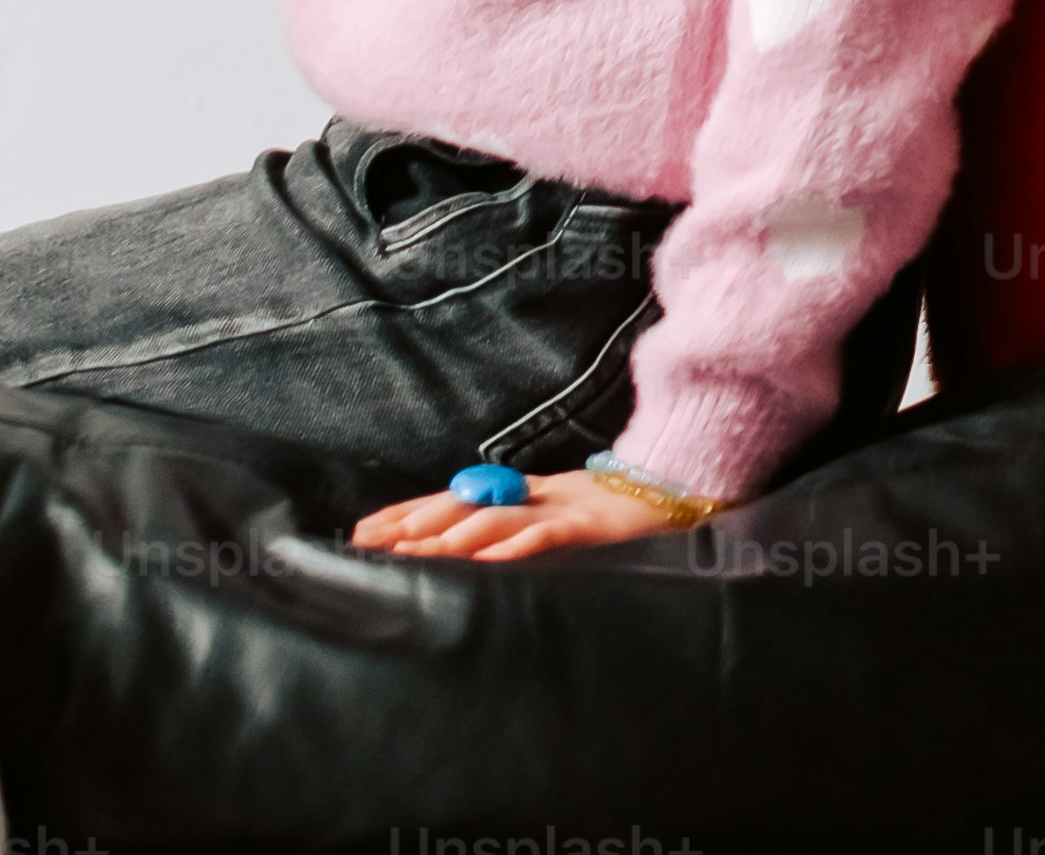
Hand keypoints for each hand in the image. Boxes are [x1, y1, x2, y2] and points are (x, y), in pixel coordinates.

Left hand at [342, 468, 704, 562]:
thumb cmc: (621, 512)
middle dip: (414, 522)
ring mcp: (563, 505)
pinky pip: (549, 532)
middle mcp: (536, 494)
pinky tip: (490, 559)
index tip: (360, 532)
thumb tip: (465, 546)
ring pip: (498, 516)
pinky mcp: (591, 523)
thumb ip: (521, 526)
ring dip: (450, 535)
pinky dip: (518, 543)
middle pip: (465, 504)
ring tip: (413, 551)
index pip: (456, 501)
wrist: (684, 485)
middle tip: (369, 542)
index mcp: (525, 493)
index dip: (407, 513)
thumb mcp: (562, 517)